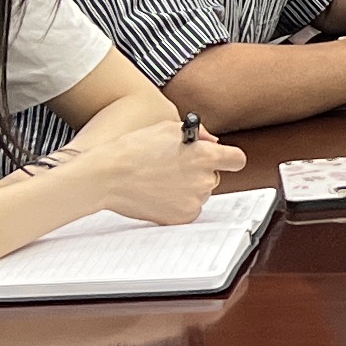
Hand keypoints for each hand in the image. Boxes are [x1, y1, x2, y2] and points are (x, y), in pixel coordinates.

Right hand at [57, 120, 240, 228]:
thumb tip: (213, 142)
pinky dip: (178, 203)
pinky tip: (159, 193)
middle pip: (214, 176)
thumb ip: (199, 134)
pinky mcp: (181, 217)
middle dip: (200, 171)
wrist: (108, 175)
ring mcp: (193, 200)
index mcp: (204, 155)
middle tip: (177, 168)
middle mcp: (203, 179)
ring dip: (188, 187)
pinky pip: (188, 209)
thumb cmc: (134, 149)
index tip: (222, 159)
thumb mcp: (168, 128)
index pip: (237, 160)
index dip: (229, 158)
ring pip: (200, 193)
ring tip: (161, 180)